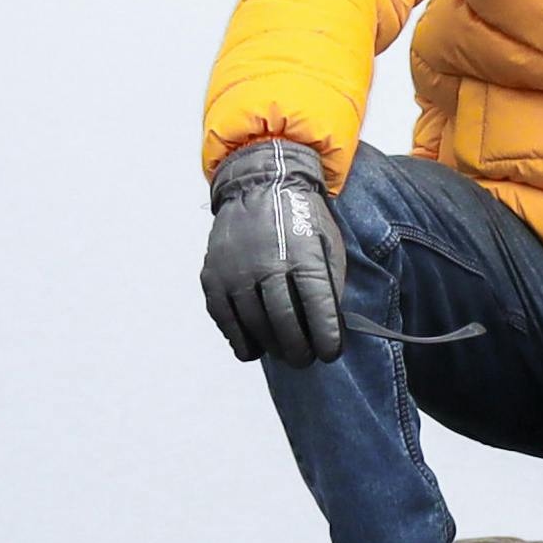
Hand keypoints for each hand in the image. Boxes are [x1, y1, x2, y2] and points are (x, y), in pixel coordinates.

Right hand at [201, 140, 348, 365]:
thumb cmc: (300, 218)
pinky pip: (225, 319)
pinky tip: (254, 347)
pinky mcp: (213, 276)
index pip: (317, 306)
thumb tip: (330, 325)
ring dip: (272, 346)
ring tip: (284, 353)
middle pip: (284, 322)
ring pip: (254, 325)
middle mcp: (266, 263)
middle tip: (306, 359)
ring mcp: (235, 271)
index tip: (330, 353)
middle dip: (299, 349)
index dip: (325, 336)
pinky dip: (240, 339)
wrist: (259, 183)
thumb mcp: (328, 242)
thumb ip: (330, 282)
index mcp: (302, 254)